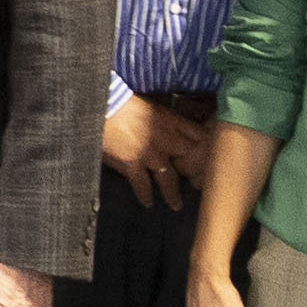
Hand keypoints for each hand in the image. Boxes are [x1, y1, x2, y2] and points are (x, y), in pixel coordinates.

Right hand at [104, 94, 210, 211]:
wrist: (101, 106)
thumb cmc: (120, 101)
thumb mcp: (149, 104)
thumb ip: (161, 118)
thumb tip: (167, 126)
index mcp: (170, 120)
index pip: (197, 134)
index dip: (203, 146)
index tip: (205, 156)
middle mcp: (165, 138)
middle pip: (186, 158)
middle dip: (191, 171)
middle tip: (193, 184)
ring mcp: (150, 153)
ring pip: (168, 178)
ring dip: (172, 193)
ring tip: (175, 205)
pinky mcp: (132, 163)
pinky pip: (143, 184)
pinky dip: (145, 195)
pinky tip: (148, 203)